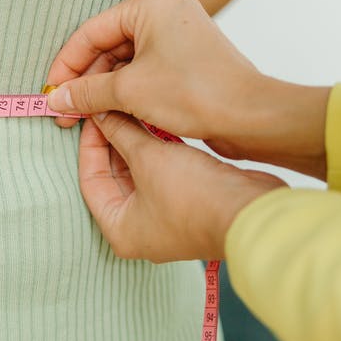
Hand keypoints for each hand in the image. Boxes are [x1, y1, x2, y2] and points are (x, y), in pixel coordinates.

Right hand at [45, 0, 331, 176]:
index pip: (90, 33)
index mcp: (149, 3)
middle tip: (67, 112)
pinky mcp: (188, 56)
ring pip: (126, 59)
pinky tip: (113, 114)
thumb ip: (87, 92)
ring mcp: (179, 33)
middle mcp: (165, 9)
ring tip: (87, 117)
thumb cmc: (199, 93)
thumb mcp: (130, 91)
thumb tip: (58, 99)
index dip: (66, 66)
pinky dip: (128, 90)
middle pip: (108, 45)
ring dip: (106, 89)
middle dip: (86, 80)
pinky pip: (146, 68)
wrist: (251, 115)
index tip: (51, 94)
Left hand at [79, 111, 285, 262]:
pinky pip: (163, 174)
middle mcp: (140, 230)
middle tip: (110, 109)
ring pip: (140, 174)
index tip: (93, 115)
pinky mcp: (189, 205)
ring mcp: (166, 219)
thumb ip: (122, 133)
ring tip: (131, 110)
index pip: (90, 181)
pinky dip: (158, 151)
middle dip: (114, 142)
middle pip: (114, 177)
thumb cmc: (195, 196)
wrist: (250, 210)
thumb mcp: (149, 157)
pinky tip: (156, 125)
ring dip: (137, 144)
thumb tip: (102, 113)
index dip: (89, 144)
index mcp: (119, 231)